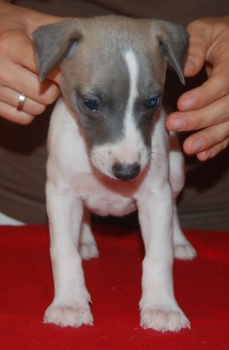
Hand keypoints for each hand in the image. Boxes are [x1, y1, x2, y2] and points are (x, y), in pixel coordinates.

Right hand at [0, 3, 61, 123]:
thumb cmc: (11, 28)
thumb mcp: (31, 21)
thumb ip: (57, 29)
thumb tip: (88, 37)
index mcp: (11, 46)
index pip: (48, 71)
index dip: (62, 73)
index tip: (65, 70)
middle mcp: (1, 70)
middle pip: (45, 95)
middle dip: (54, 88)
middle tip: (51, 78)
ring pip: (36, 108)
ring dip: (43, 100)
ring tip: (38, 85)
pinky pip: (24, 118)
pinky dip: (30, 110)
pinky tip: (28, 95)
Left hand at [166, 16, 228, 160]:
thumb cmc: (215, 37)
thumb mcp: (205, 32)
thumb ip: (196, 46)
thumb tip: (186, 68)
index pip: (223, 83)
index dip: (204, 96)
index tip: (181, 104)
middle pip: (226, 108)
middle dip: (199, 119)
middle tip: (174, 125)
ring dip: (209, 138)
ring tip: (189, 147)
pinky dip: (217, 146)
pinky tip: (203, 155)